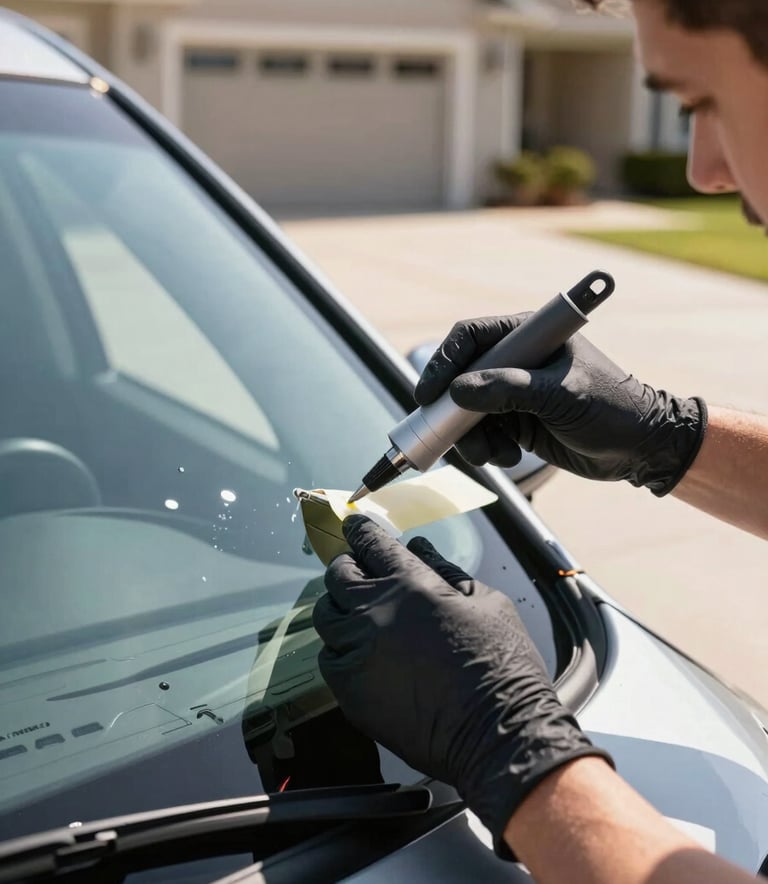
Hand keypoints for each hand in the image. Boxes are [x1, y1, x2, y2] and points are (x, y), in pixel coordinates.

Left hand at [312, 515, 611, 856]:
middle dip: (345, 567)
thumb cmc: (502, 665)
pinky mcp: (350, 692)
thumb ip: (447, 570)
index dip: (359, 530)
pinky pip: (330, 660)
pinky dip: (341, 651)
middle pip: (337, 577)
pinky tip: (362, 656)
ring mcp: (358, 653)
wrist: (498, 734)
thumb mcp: (488, 602)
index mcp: (411, 584)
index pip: (371, 544)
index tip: (353, 525)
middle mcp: (374, 613)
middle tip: (355, 570)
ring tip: (358, 615)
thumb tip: (420, 548)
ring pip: (326, 618)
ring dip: (340, 610)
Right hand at [414, 315, 706, 495]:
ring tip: (494, 455)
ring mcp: (514, 392)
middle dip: (454, 411)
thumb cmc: (612, 409)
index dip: (444, 362)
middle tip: (454, 436)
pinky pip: (482, 433)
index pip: (471, 337)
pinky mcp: (516, 421)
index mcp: (529, 336)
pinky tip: (508, 457)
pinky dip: (487, 449)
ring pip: (466, 412)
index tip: (430, 393)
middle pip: (460, 378)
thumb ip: (510, 390)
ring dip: (471, 437)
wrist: (641, 449)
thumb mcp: (561, 396)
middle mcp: (516, 360)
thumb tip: (459, 392)